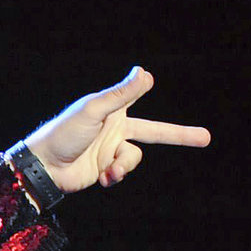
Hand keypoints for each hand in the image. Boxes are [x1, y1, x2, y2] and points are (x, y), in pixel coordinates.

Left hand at [24, 67, 210, 193]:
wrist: (44, 166)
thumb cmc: (64, 133)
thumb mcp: (94, 110)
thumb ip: (121, 95)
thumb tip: (146, 73)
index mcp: (111, 109)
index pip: (134, 96)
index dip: (140, 88)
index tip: (148, 78)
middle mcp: (114, 128)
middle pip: (154, 131)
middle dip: (180, 135)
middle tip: (206, 138)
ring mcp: (110, 150)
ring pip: (135, 157)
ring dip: (124, 164)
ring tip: (109, 168)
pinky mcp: (105, 169)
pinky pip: (123, 171)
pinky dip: (116, 174)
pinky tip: (104, 177)